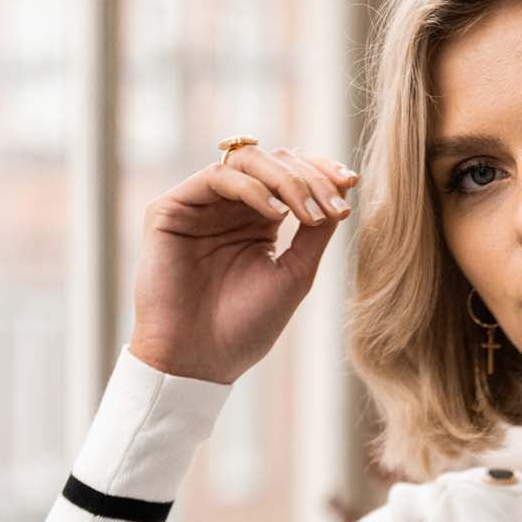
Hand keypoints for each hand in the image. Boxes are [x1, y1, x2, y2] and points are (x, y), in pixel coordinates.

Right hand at [126, 144, 358, 386]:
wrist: (200, 359)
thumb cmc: (246, 326)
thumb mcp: (295, 274)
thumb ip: (315, 232)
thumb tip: (343, 189)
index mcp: (258, 220)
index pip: (291, 176)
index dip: (321, 172)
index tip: (351, 183)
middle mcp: (229, 207)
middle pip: (273, 162)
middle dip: (311, 177)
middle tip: (335, 206)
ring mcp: (200, 205)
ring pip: (247, 161)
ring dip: (287, 180)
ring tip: (310, 213)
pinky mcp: (170, 209)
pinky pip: (216, 177)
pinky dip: (253, 189)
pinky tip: (277, 214)